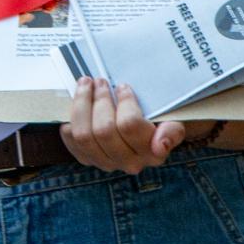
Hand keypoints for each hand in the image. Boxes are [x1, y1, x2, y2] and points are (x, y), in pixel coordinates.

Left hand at [61, 78, 185, 174]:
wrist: (147, 133)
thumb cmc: (159, 121)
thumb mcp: (173, 122)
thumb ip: (172, 131)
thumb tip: (159, 145)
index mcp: (152, 153)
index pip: (130, 125)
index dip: (124, 102)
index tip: (122, 86)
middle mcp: (129, 162)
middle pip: (104, 130)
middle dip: (100, 100)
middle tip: (100, 80)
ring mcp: (107, 163)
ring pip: (84, 136)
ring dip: (82, 105)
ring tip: (86, 85)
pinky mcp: (88, 159)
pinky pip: (71, 141)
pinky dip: (70, 121)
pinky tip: (77, 106)